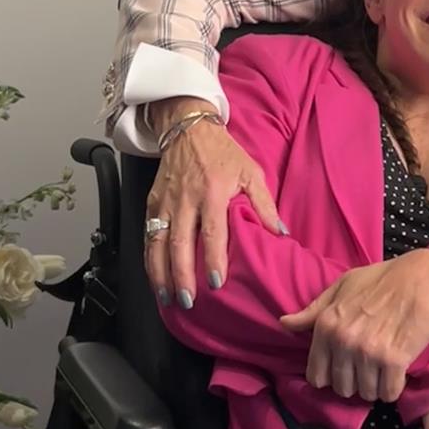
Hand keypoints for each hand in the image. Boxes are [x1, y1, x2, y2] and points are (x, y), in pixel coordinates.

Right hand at [143, 106, 282, 306]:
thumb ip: (264, 204)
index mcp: (212, 191)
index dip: (212, 258)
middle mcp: (185, 199)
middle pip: (180, 243)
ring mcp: (166, 202)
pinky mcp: (152, 202)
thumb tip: (280, 233)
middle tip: (189, 300)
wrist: (189, 128)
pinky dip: (149, 258)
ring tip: (167, 297)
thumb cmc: (224, 153)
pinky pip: (148, 235)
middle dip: (182, 274)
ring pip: (158, 242)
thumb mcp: (251, 172)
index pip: (211, 231)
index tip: (215, 282)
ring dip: (160, 272)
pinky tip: (155, 277)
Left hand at [282, 251, 428, 403]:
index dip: (331, 375)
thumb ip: (313, 310)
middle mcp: (343, 340)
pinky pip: (388, 392)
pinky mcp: (395, 359)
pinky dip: (393, 388)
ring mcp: (368, 351)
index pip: (316, 376)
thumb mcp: (343, 286)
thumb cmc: (385, 279)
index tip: (345, 368)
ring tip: (384, 369)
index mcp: (326, 324)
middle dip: (355, 382)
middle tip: (369, 368)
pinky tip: (398, 374)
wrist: (427, 277)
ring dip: (375, 387)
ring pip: (365, 393)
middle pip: (341, 388)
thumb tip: (285, 323)